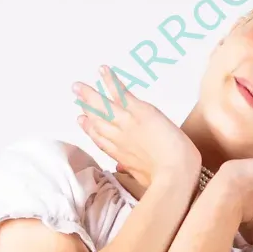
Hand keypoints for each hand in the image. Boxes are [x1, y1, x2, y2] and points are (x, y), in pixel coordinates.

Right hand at [73, 67, 200, 191]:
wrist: (175, 173)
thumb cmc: (166, 180)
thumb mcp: (144, 179)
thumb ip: (133, 171)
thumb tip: (123, 168)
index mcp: (121, 155)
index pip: (100, 140)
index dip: (89, 129)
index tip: (82, 121)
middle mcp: (118, 138)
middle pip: (96, 121)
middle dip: (85, 108)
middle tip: (77, 98)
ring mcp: (126, 123)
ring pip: (102, 106)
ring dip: (89, 93)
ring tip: (78, 85)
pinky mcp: (138, 111)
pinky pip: (120, 92)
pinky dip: (110, 80)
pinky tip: (103, 70)